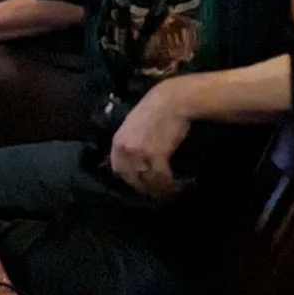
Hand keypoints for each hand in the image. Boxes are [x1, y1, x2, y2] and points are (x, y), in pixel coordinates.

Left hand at [107, 79, 192, 198]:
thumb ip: (130, 143)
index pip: (118, 170)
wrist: (171, 101)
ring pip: (147, 180)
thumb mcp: (133, 126)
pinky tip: (176, 184)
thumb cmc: (155, 110)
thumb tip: (135, 160)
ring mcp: (140, 153)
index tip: (140, 185)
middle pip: (131, 178)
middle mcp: (125, 149)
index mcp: (117, 142)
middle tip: (156, 193)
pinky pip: (161, 176)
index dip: (129, 180)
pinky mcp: (156, 155)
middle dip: (144, 188)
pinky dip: (169, 183)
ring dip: (159, 189)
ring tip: (168, 192)